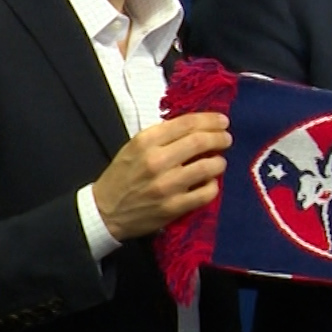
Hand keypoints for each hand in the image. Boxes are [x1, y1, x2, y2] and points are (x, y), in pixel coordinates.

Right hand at [93, 113, 231, 240]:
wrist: (105, 212)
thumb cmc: (123, 175)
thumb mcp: (135, 147)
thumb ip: (163, 136)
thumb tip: (197, 126)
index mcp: (146, 141)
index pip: (187, 123)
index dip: (210, 120)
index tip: (222, 121)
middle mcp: (156, 161)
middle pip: (200, 142)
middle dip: (220, 138)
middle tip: (226, 139)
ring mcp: (166, 185)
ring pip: (208, 167)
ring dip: (219, 162)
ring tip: (219, 161)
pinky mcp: (174, 207)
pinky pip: (206, 193)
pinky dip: (213, 186)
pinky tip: (209, 183)